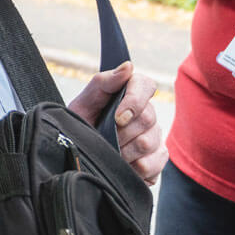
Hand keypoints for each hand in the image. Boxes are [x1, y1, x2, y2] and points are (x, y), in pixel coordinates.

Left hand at [69, 61, 166, 182]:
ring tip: (110, 153)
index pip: (145, 85)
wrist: (77, 158)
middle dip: (121, 133)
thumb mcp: (83, 104)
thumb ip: (103, 83)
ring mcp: (154, 137)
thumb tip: (128, 67)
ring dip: (124, 152)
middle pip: (148, 118)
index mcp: (130, 94)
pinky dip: (136, 168)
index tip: (117, 118)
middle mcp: (146, 114)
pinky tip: (124, 165)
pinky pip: (155, 163)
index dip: (134, 101)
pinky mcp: (157, 159)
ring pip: (148, 142)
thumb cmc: (80, 126)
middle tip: (104, 138)